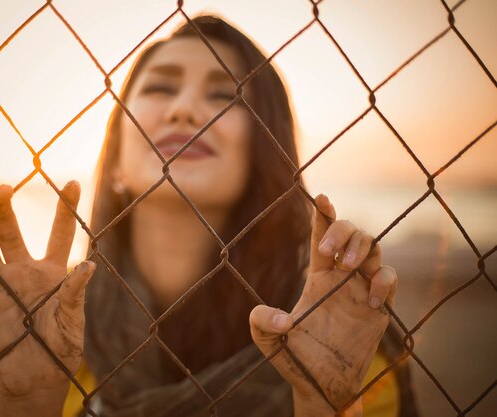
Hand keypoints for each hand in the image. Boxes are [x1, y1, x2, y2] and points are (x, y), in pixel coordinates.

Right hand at [0, 182, 94, 403]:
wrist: (36, 376)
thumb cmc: (62, 347)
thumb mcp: (73, 321)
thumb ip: (75, 293)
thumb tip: (88, 265)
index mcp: (53, 270)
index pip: (60, 232)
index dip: (66, 207)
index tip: (71, 181)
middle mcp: (24, 269)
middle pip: (10, 229)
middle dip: (4, 207)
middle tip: (2, 189)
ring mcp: (0, 282)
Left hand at [250, 194, 396, 414]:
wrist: (322, 385)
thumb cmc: (295, 359)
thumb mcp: (268, 340)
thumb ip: (261, 323)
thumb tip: (281, 318)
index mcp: (317, 274)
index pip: (321, 236)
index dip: (323, 215)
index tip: (320, 198)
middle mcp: (341, 276)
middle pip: (351, 232)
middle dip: (344, 232)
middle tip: (333, 255)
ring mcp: (362, 287)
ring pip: (372, 247)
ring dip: (362, 249)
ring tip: (347, 269)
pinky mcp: (380, 305)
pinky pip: (389, 277)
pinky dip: (384, 281)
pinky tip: (371, 300)